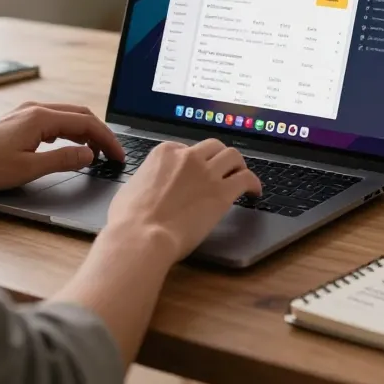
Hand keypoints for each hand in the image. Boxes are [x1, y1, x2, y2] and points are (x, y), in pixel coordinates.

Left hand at [0, 102, 125, 191]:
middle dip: (100, 134)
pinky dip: (68, 131)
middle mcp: (35, 109)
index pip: (86, 123)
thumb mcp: (29, 168)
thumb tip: (89, 155)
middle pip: (79, 115)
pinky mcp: (18, 121)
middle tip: (112, 154)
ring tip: (96, 152)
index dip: (107, 140)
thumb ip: (64, 160)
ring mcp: (25, 113)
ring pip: (66, 117)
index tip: (118, 155)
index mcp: (41, 117)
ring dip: (84, 132)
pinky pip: (52, 121)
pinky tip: (69, 145)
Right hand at [105, 139, 261, 261]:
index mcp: (165, 153)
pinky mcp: (222, 193)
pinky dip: (253, 183)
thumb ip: (146, 179)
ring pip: (233, 156)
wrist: (141, 236)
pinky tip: (254, 192)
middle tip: (223, 169)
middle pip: (213, 147)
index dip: (193, 161)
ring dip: (239, 165)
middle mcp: (188, 157)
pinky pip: (246, 179)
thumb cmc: (129, 219)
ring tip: (242, 176)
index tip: (196, 173)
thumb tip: (148, 186)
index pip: (186, 149)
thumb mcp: (131, 188)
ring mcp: (206, 173)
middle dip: (219, 156)